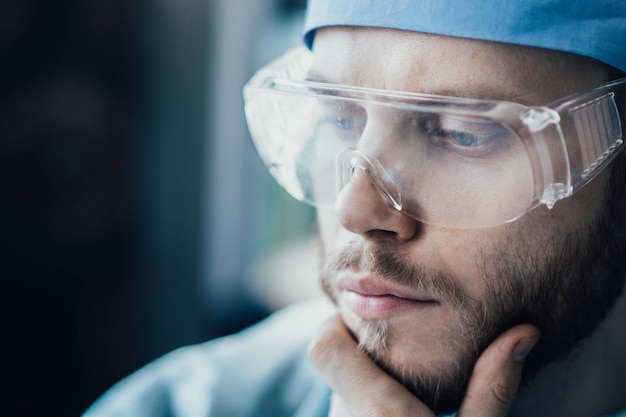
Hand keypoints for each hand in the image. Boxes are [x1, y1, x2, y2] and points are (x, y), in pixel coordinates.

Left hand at [308, 315, 539, 416]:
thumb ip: (492, 389)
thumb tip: (523, 332)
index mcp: (378, 415)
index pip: (323, 347)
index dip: (337, 329)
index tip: (370, 329)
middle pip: (334, 366)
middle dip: (362, 359)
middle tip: (399, 367)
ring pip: (337, 392)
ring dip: (361, 388)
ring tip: (398, 400)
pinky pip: (343, 412)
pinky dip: (360, 408)